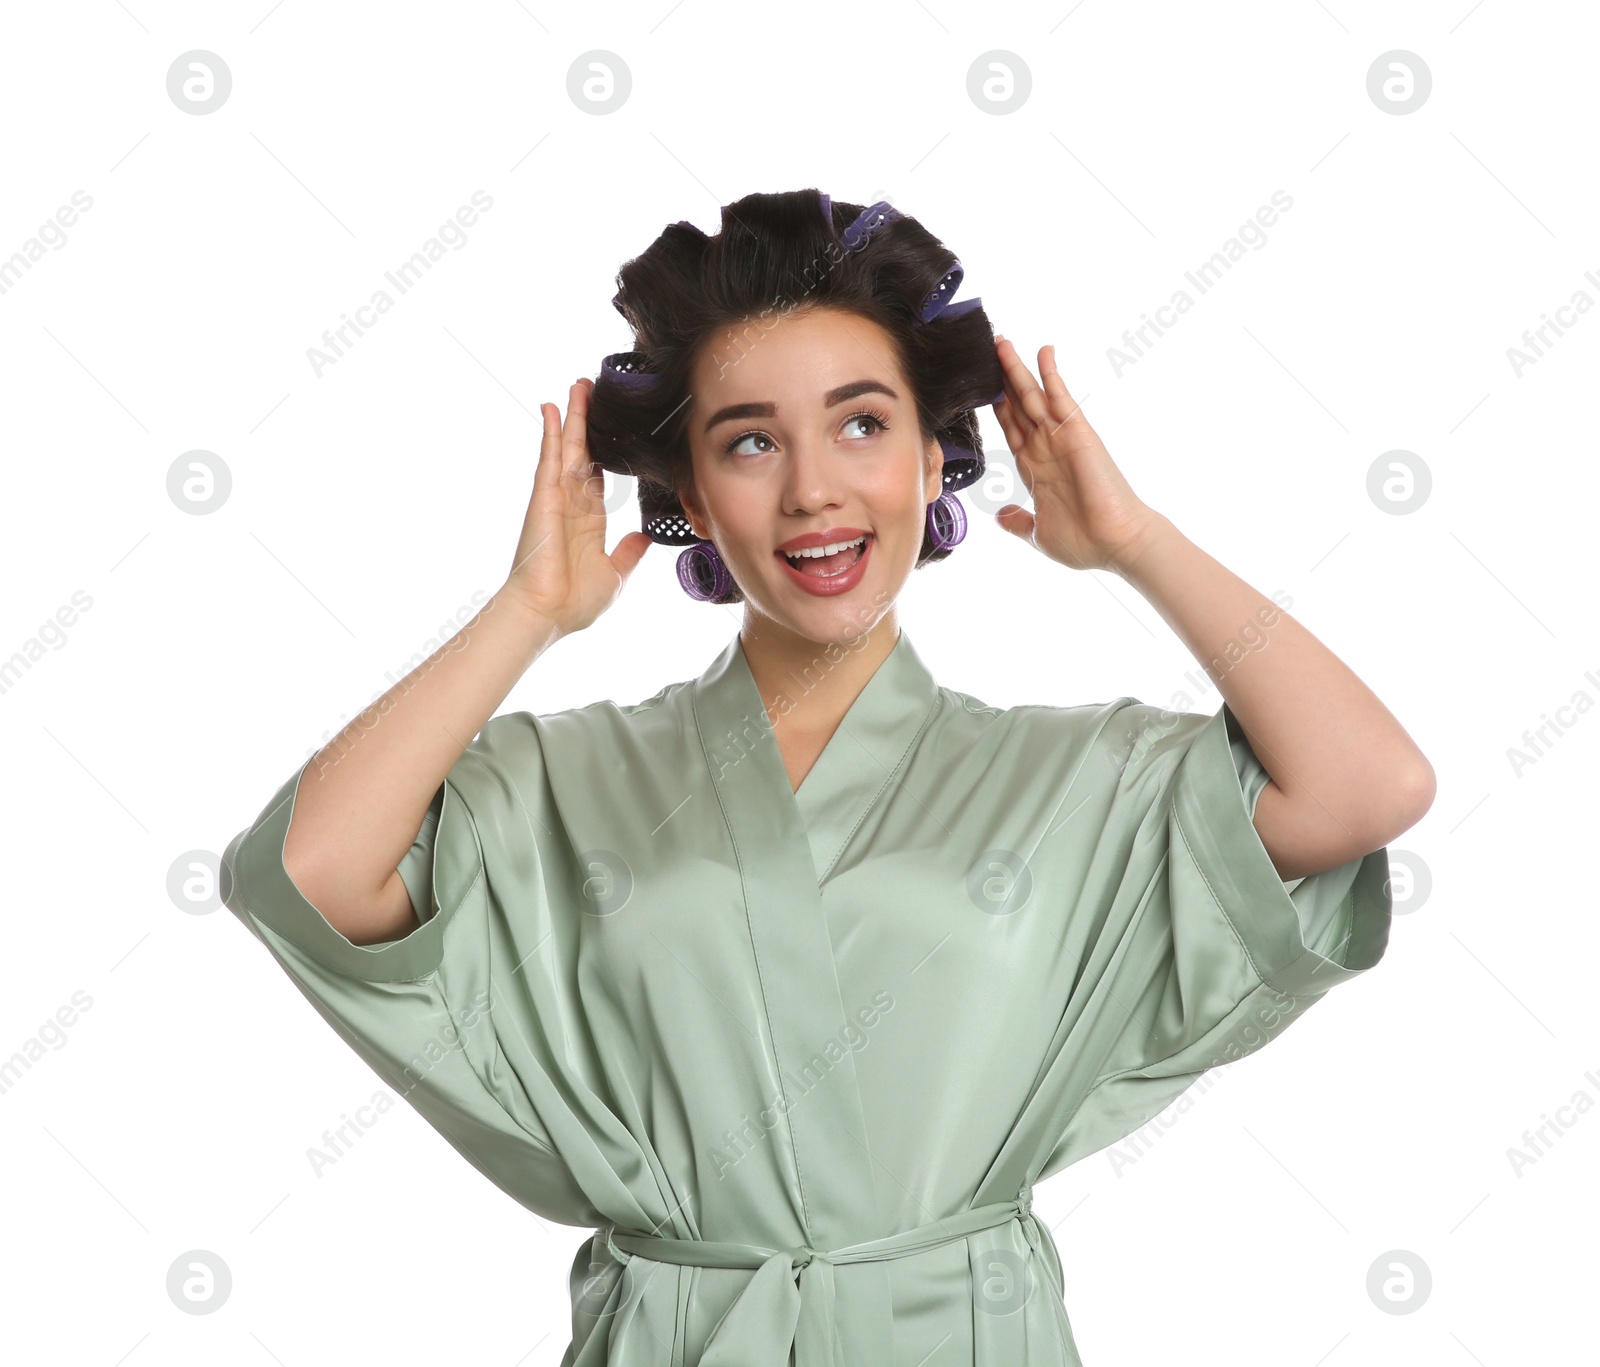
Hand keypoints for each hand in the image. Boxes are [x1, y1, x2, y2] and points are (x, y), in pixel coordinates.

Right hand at [503, 377, 651, 636]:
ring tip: (578, 386)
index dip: (605, 453)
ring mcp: (556, 499)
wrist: (547, 613)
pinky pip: (550, 459)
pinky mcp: (543, 498)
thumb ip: (629, 552)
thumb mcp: (616, 574)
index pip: (598, 479)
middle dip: (589, 424)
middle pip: (583, 455)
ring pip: (568, 448)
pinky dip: (552, 433)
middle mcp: (571, 506)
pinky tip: (554, 408)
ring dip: (573, 418)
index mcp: (588, 523)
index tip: (612, 432)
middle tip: (593, 392)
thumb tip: (645, 537)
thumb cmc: (575, 602)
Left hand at [990, 337, 1159, 573]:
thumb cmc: (1085, 542)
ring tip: (1002, 342)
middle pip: (1018, 406)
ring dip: (1016, 369)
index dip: (997, 409)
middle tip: (989, 350)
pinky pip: (1060, 398)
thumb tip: (1000, 515)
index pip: (1011, 430)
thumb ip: (1018, 522)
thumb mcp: (1038, 534)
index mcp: (1035, 470)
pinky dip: (1051, 374)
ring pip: (1032, 396)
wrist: (1115, 544)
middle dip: (1002, 380)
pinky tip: (1043, 351)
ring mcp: (1061, 439)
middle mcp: (1046, 449)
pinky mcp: (1078, 434)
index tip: (982, 388)